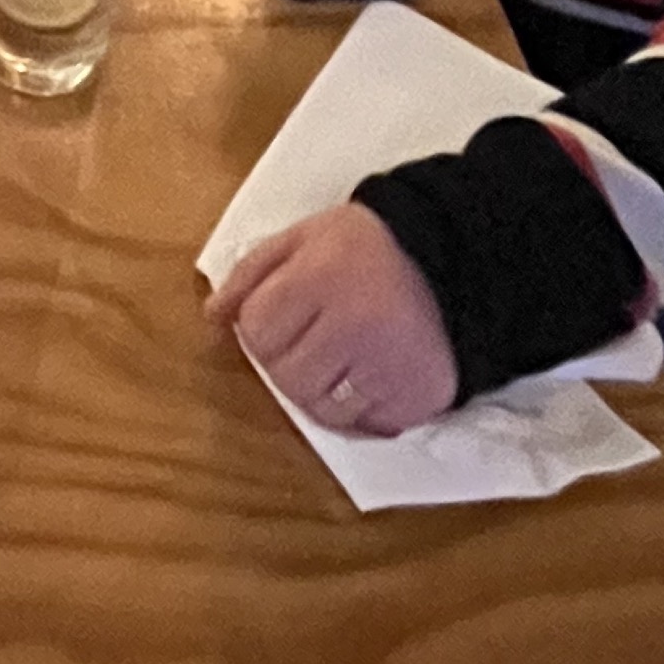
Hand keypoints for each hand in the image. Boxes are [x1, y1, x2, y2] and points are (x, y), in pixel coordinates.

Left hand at [206, 204, 458, 437]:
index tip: (281, 316)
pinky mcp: (416, 399)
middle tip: (311, 339)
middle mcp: (353, 327)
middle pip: (287, 378)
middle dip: (287, 362)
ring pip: (322, 411)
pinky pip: (365, 426)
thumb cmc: (364, 247)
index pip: (257, 331)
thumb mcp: (301, 237)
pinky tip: (369, 375)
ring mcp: (387, 368)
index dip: (261, 327)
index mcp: (319, 278)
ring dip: (321, 392)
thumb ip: (250, 273)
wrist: (451, 260)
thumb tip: (212, 317)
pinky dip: (359, 410)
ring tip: (340, 358)